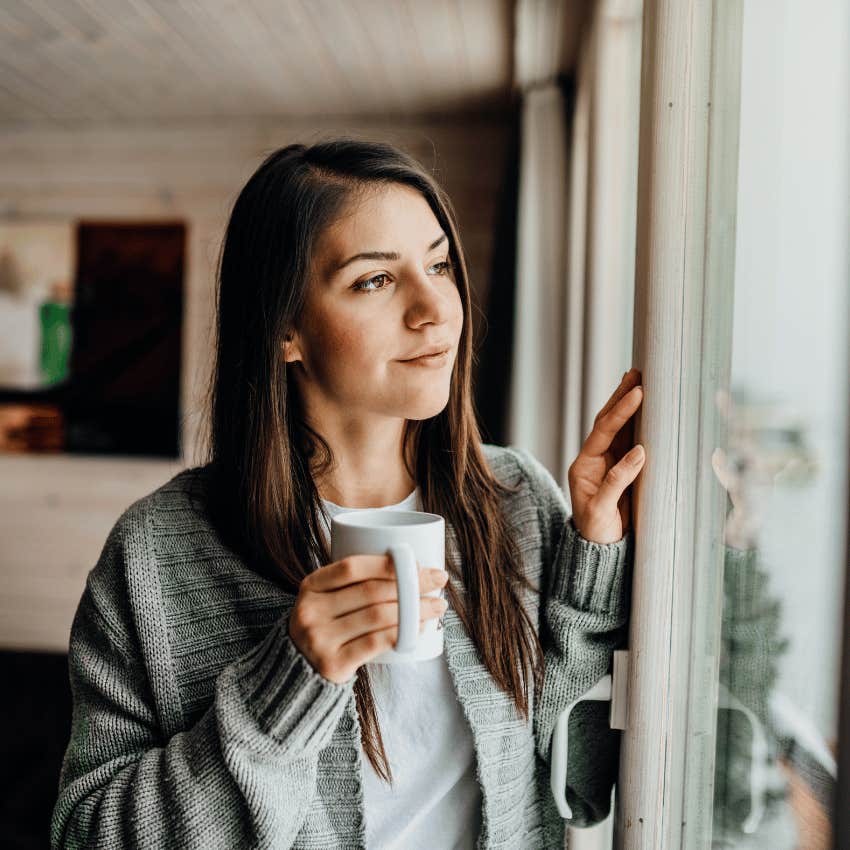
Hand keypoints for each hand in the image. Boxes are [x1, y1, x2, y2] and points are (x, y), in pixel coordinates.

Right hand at [288, 555, 448, 683]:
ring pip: (378, 616)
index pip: (353, 567)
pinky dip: (403, 633)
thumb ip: (353, 582)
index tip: (419, 563)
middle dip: (412, 584)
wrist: (299, 670)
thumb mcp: (326, 598)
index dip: (388, 563)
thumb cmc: (327, 625)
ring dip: (415, 610)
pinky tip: (420, 628)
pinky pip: (376, 643)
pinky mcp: (332, 664)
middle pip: (371, 591)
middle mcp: (310, 611)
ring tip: (437, 606)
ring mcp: (319, 639)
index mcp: (311, 586)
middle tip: (438, 581)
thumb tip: (412, 566)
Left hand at [567, 368, 644, 543]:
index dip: (620, 412)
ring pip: (618, 427)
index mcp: (583, 466)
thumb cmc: (597, 532)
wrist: (600, 550)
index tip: (637, 394)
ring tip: (638, 379)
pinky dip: (637, 422)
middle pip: (607, 421)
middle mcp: (594, 459)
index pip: (603, 431)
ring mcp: (607, 462)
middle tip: (636, 373)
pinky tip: (645, 407)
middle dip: (620, 397)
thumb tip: (640, 452)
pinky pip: (628, 439)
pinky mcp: (620, 468)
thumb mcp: (603, 510)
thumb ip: (618, 481)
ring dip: (627, 404)